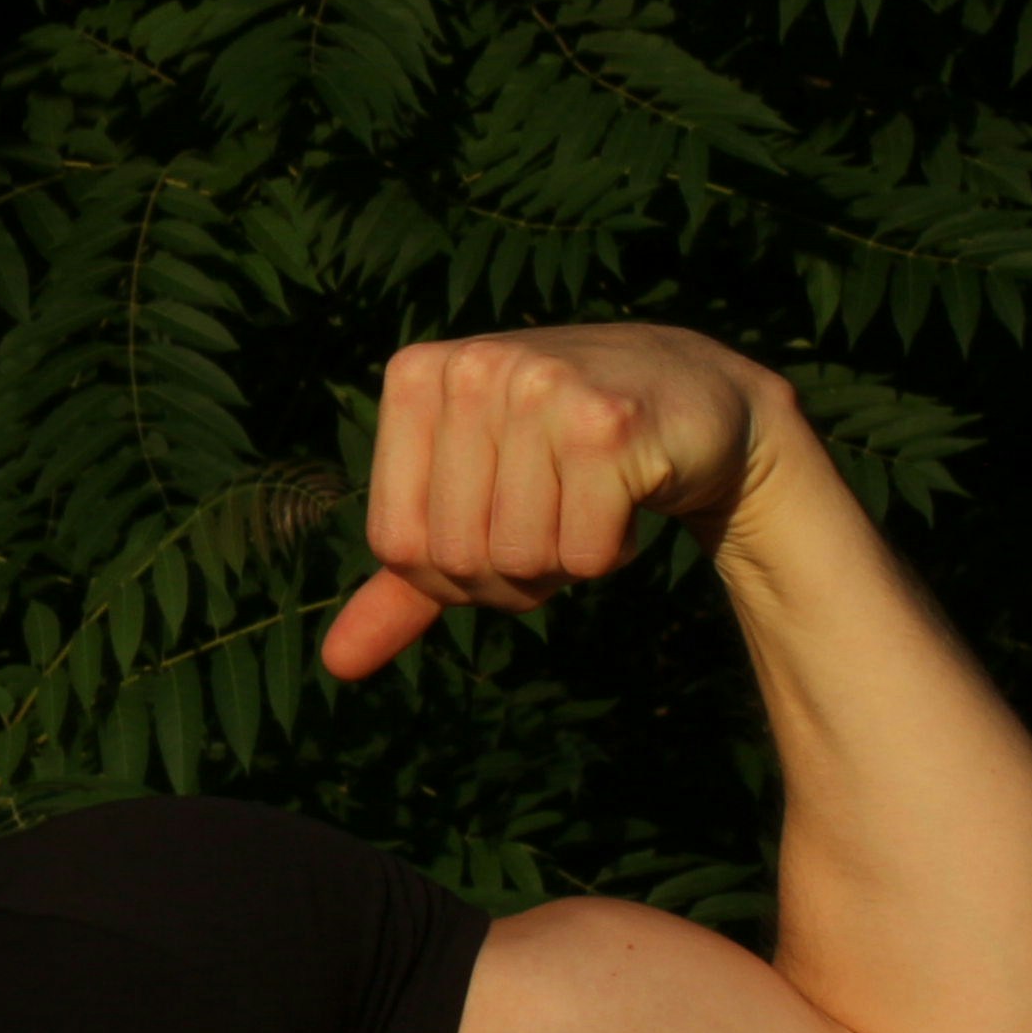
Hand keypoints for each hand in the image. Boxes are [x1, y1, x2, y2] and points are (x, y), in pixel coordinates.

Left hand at [318, 323, 788, 677]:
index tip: (498, 532)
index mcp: (415, 376)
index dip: (450, 575)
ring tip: (591, 503)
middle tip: (556, 523)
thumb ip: (405, 578)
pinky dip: (611, 552)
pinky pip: (585, 554)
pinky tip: (629, 494)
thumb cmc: (564, 456)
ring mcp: (539, 387)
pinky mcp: (609, 423)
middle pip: (459, 556)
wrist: (694, 399)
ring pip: (522, 558)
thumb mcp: (470, 500)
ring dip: (565, 562)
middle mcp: (471, 368)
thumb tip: (337, 664)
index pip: (395, 543)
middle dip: (513, 576)